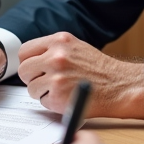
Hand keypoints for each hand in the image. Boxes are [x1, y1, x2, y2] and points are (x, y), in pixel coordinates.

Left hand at [18, 33, 143, 118]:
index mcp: (59, 41)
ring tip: (61, 90)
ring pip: (31, 88)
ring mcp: (57, 77)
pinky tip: (67, 98)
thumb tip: (30, 59)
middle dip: (32, 78)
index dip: (28, 62)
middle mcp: (56, 57)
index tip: (34, 68)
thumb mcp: (75, 47)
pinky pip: (42, 101)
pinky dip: (52, 103)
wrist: (120, 86)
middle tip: (46, 82)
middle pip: (24, 70)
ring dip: (42, 92)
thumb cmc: (99, 69)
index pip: (24, 51)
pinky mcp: (59, 96)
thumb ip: (52, 49)